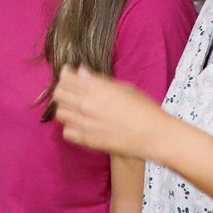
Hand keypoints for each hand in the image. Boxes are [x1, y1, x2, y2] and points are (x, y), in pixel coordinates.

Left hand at [51, 65, 167, 158]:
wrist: (154, 135)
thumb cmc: (144, 108)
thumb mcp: (124, 87)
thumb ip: (99, 80)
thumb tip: (82, 72)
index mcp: (96, 88)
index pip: (66, 78)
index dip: (65, 74)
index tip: (68, 73)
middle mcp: (87, 104)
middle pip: (58, 94)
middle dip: (62, 89)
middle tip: (71, 90)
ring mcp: (85, 124)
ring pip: (59, 113)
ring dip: (65, 108)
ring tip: (75, 108)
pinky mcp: (87, 140)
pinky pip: (66, 132)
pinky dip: (70, 127)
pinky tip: (80, 124)